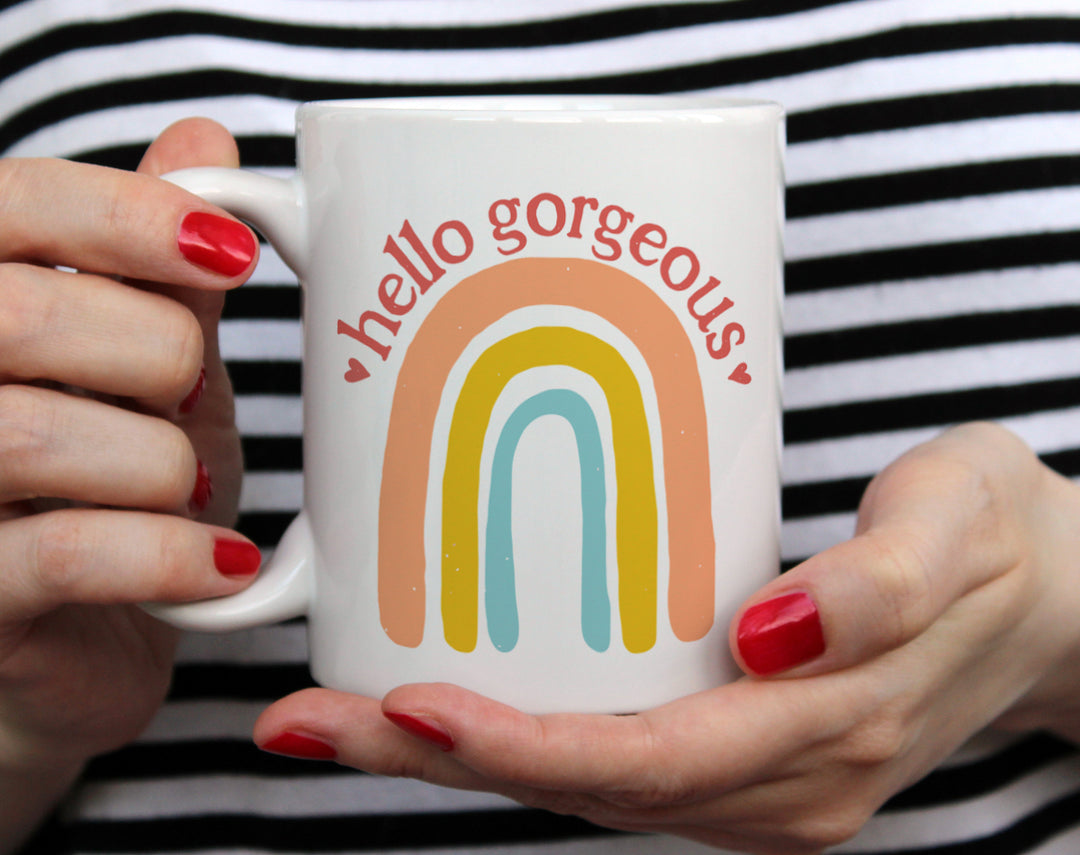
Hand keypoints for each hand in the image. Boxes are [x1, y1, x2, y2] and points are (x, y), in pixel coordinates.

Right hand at [0, 120, 260, 849]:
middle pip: (27, 315)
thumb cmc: (117, 484)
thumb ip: (163, 266)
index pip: (10, 204)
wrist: (86, 639)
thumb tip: (207, 139)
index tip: (235, 254)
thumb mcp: (150, 365)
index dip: (126, 215)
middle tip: (187, 400)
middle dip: (157, 355)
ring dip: (160, 464)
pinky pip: (66, 554)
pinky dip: (169, 555)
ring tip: (188, 488)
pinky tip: (220, 566)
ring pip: (32, 435)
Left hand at [252, 423, 1079, 853]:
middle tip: (308, 721)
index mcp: (826, 737)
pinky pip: (622, 763)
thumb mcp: (958, 527)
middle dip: (440, 760)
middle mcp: (784, 785)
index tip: (405, 705)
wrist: (1057, 592)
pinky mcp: (755, 752)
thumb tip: (770, 634)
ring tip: (345, 716)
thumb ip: (877, 589)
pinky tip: (460, 706)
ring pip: (592, 788)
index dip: (520, 746)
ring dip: (463, 757)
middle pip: (588, 788)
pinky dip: (527, 743)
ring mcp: (768, 782)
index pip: (644, 764)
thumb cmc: (998, 539)